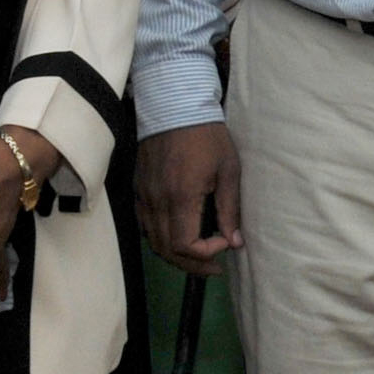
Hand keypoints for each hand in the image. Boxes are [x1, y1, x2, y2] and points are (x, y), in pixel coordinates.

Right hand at [139, 120, 243, 275]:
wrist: (174, 107)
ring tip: (198, 256)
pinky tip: (177, 236)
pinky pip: (144, 226)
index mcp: (181, 197)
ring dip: (175, 255)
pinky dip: (160, 239)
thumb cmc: (208, 136)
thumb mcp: (228, 170)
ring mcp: (144, 196)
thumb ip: (229, 209)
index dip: (205, 254)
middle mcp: (157, 201)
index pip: (184, 245)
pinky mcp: (138, 190)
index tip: (224, 243)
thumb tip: (235, 242)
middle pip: (166, 250)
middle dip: (192, 264)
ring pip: (153, 241)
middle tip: (214, 267)